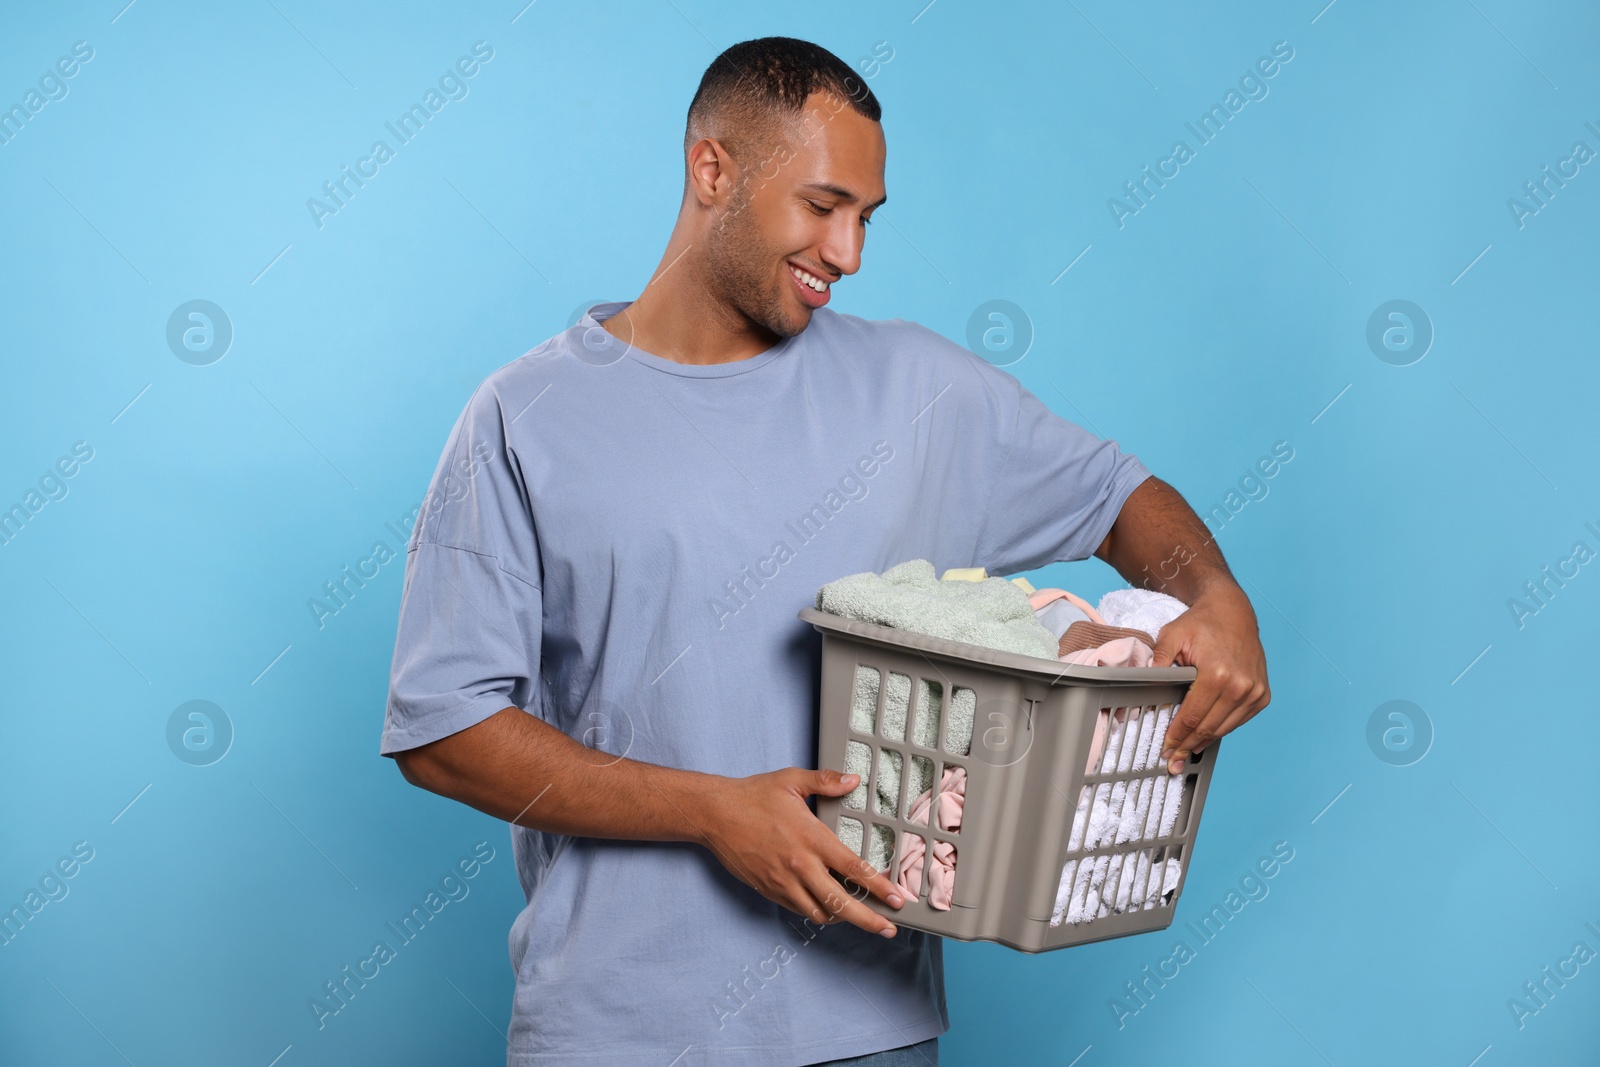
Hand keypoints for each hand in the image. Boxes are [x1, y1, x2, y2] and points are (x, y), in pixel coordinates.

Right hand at [700, 767, 904, 937]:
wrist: (715, 814)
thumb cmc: (753, 795)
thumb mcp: (791, 780)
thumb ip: (825, 781)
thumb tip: (852, 780)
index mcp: (811, 838)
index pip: (854, 869)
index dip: (879, 887)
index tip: (897, 899)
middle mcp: (800, 865)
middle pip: (841, 903)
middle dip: (869, 920)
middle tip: (888, 928)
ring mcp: (783, 882)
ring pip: (819, 914)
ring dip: (842, 918)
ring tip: (858, 916)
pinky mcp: (768, 890)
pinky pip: (798, 909)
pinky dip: (816, 912)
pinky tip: (825, 906)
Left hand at [1151, 584, 1269, 773]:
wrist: (1233, 611)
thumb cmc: (1201, 624)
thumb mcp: (1171, 635)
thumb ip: (1157, 660)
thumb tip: (1142, 682)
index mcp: (1217, 674)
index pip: (1192, 716)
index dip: (1177, 735)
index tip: (1166, 748)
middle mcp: (1240, 686)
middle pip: (1208, 727)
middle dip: (1187, 745)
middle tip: (1173, 760)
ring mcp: (1254, 692)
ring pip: (1224, 728)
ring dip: (1204, 742)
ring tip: (1186, 752)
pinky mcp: (1262, 694)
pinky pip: (1238, 720)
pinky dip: (1222, 729)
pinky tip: (1207, 736)